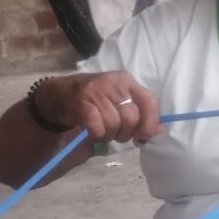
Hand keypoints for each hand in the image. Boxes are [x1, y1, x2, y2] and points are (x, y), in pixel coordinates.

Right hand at [35, 71, 162, 143]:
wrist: (58, 95)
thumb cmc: (93, 100)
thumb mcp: (118, 100)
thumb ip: (139, 113)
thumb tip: (160, 129)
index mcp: (126, 81)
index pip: (150, 103)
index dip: (150, 125)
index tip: (142, 138)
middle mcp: (114, 83)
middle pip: (132, 118)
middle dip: (125, 133)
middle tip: (115, 134)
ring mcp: (97, 92)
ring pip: (114, 125)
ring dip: (108, 135)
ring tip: (100, 130)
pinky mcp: (82, 104)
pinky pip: (98, 129)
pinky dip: (96, 135)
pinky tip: (90, 131)